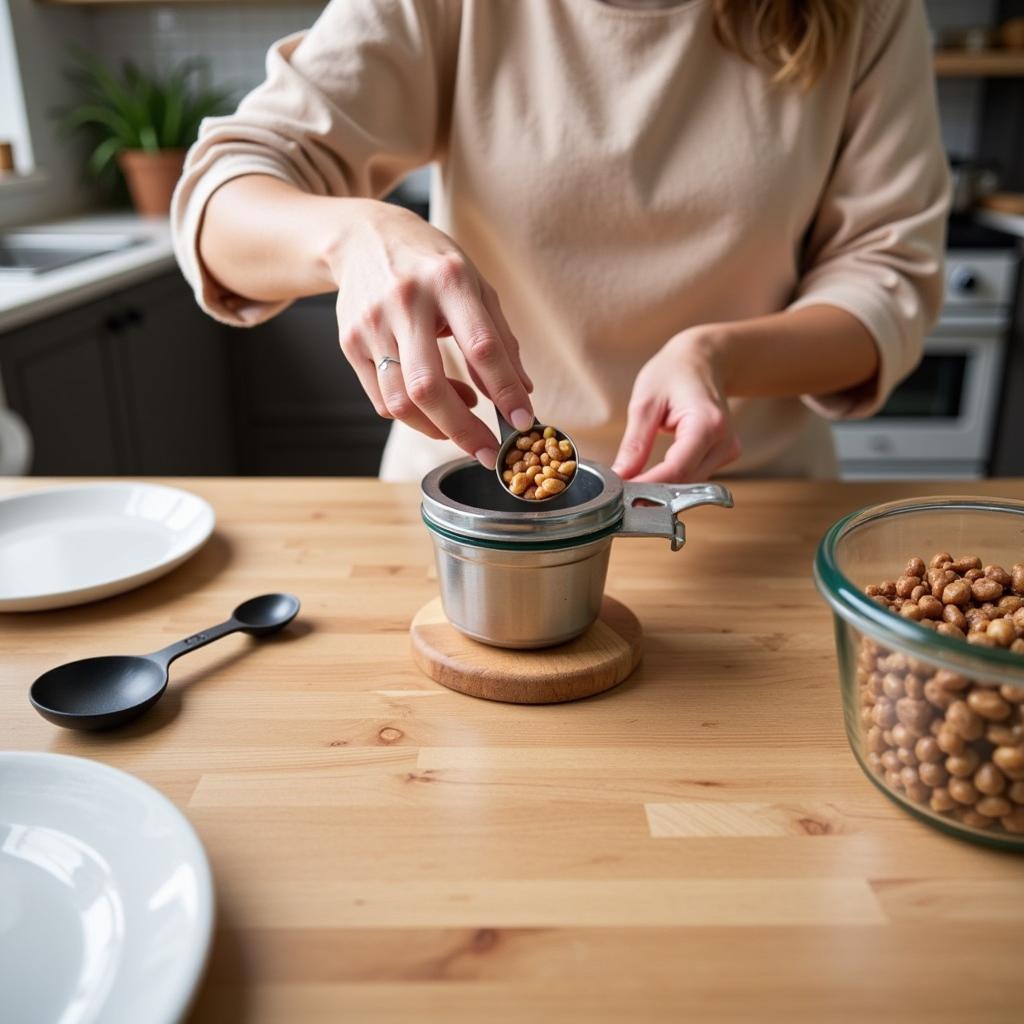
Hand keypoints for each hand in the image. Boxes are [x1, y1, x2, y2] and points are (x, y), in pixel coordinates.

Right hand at [331, 203, 533, 468]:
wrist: (362, 238)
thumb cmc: (430, 264)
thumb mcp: (476, 285)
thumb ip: (500, 339)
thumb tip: (522, 394)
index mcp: (449, 280)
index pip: (482, 347)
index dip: (505, 391)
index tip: (523, 422)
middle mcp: (406, 301)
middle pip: (429, 387)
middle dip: (463, 431)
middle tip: (489, 454)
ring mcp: (372, 324)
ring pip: (401, 401)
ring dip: (438, 427)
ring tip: (462, 418)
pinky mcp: (350, 343)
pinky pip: (383, 400)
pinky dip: (413, 415)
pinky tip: (432, 402)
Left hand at [612, 329, 741, 482]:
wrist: (703, 360)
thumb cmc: (674, 372)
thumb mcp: (645, 402)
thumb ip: (634, 444)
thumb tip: (620, 476)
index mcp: (707, 424)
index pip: (676, 470)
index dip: (647, 486)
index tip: (620, 494)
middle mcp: (725, 441)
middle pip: (684, 482)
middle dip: (650, 490)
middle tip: (618, 490)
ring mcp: (728, 450)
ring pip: (690, 485)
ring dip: (661, 487)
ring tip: (632, 481)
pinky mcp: (724, 455)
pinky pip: (695, 477)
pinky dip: (672, 479)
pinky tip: (653, 474)